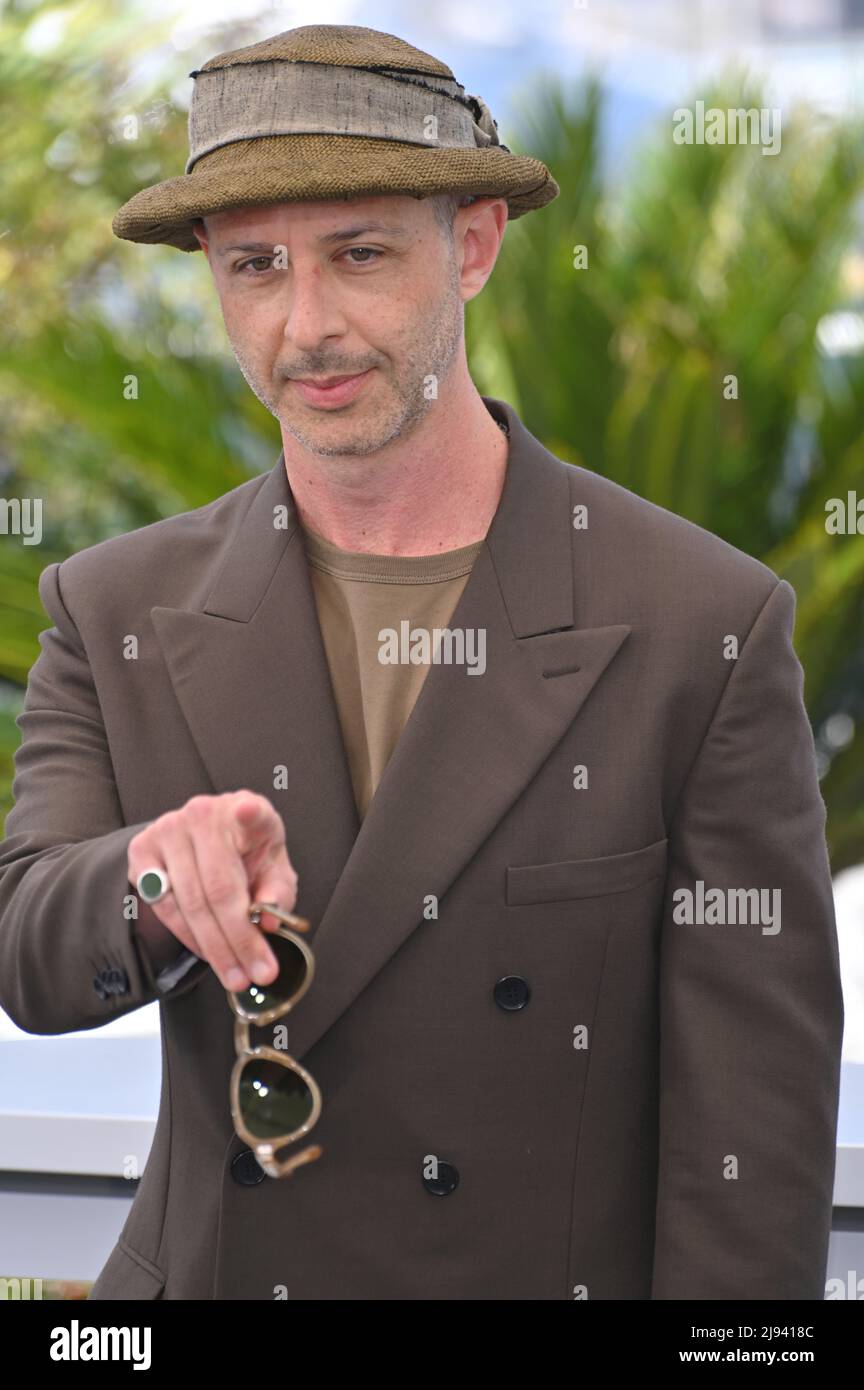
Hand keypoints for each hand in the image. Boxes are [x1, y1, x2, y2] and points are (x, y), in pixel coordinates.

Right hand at [128, 791, 297, 991]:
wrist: (207, 845)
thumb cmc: (248, 857)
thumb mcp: (274, 871)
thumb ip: (277, 893)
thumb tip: (268, 922)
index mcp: (247, 809)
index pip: (250, 810)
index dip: (249, 813)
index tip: (249, 812)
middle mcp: (204, 813)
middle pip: (218, 887)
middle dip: (238, 940)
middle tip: (255, 974)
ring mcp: (168, 829)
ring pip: (189, 903)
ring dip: (213, 948)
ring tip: (234, 975)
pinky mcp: (142, 849)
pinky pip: (164, 906)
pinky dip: (187, 936)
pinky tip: (207, 952)